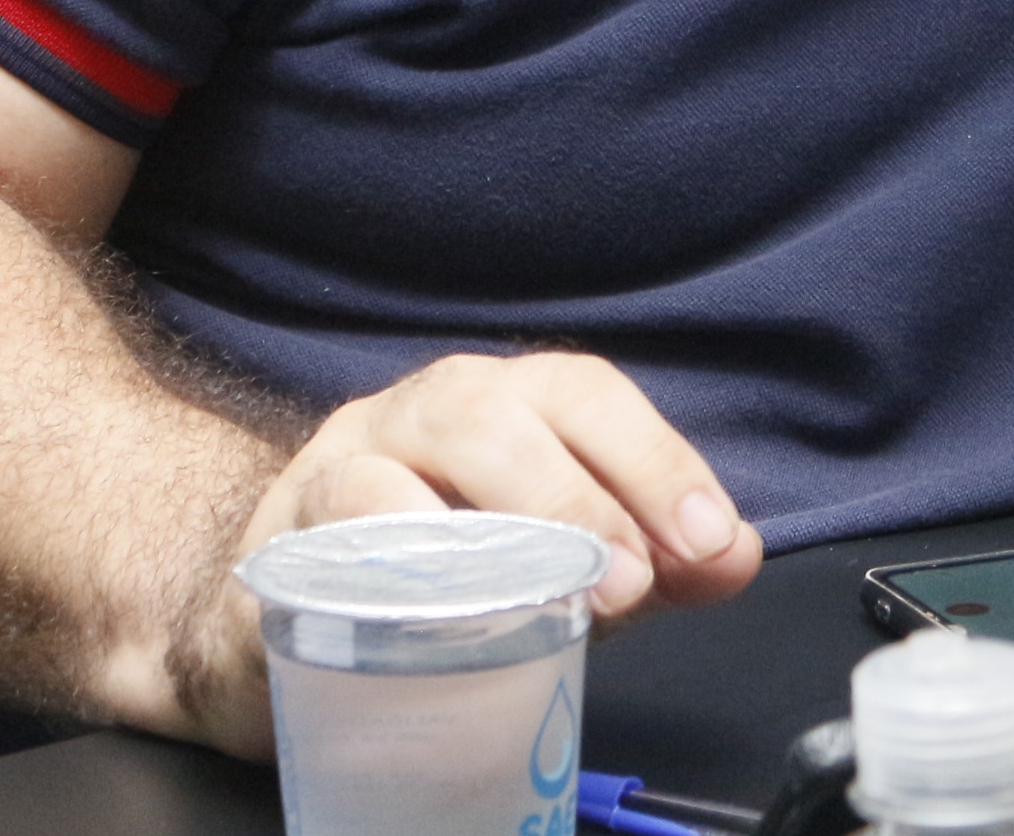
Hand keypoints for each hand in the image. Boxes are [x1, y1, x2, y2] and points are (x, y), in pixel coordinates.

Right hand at [163, 351, 762, 754]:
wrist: (277, 620)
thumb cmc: (438, 575)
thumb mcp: (561, 564)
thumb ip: (653, 560)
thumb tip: (736, 556)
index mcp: (504, 405)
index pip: (584, 393)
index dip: (654, 457)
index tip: (709, 540)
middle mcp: (422, 413)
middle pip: (495, 411)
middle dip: (576, 494)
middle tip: (634, 584)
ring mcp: (343, 466)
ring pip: (406, 455)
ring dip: (488, 526)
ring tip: (549, 598)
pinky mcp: (283, 540)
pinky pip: (330, 528)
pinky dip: (387, 560)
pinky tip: (438, 613)